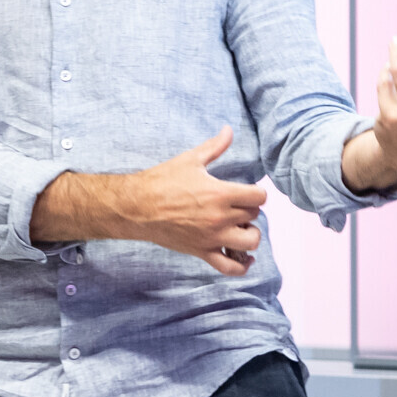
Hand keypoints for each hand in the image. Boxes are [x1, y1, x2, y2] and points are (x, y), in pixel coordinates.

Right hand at [30, 127, 268, 276]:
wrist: (137, 206)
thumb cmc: (162, 181)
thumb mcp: (191, 159)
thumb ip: (215, 146)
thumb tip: (229, 129)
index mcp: (220, 193)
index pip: (259, 196)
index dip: (257, 192)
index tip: (248, 191)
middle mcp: (220, 217)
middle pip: (254, 216)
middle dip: (249, 210)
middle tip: (238, 205)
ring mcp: (212, 237)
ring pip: (250, 242)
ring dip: (250, 234)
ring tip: (240, 227)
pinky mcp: (202, 252)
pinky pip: (230, 267)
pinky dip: (242, 265)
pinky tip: (244, 257)